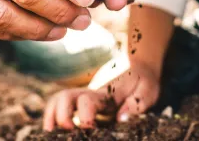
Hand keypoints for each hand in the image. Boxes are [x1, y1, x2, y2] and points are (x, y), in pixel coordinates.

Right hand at [42, 62, 159, 130]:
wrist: (138, 65)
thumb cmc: (144, 81)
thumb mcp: (148, 91)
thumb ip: (136, 104)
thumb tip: (120, 118)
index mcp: (106, 93)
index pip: (87, 100)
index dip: (85, 116)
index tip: (89, 128)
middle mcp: (90, 94)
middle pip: (65, 97)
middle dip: (61, 115)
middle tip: (68, 132)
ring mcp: (83, 97)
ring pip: (58, 100)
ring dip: (51, 115)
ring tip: (50, 134)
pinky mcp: (81, 103)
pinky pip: (59, 106)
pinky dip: (51, 117)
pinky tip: (52, 131)